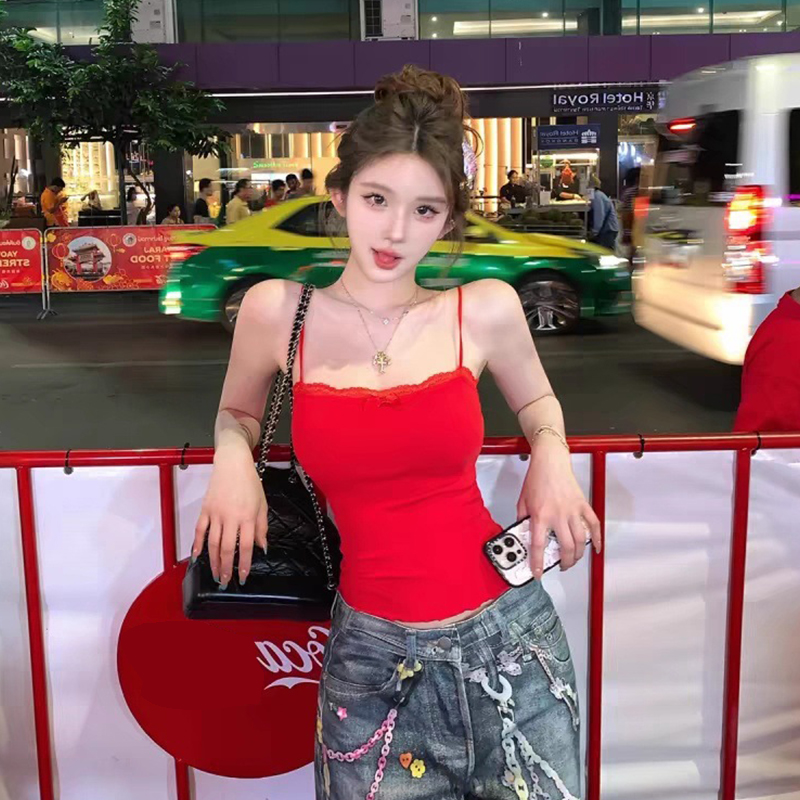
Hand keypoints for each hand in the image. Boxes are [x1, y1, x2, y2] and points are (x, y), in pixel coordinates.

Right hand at [191, 448, 267, 588]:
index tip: (243, 576)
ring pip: (212, 543)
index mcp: (247, 516)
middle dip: (226, 567)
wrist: (233, 464)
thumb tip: (262, 547)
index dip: (244, 564)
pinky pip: (200, 530)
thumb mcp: (262, 504)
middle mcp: (231, 517)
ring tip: (215, 573)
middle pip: (227, 548)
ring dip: (213, 561)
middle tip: (225, 580)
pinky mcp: (205, 509)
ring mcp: (216, 513)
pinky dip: (198, 544)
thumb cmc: (250, 483)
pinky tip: (197, 556)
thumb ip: (261, 527)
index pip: (246, 546)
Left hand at [516, 438, 601, 577]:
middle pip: (565, 547)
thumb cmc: (536, 478)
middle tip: (561, 566)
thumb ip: (522, 519)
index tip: (537, 573)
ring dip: (578, 555)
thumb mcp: (522, 501)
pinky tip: (595, 548)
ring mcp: (572, 510)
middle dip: (564, 562)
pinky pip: (593, 524)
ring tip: (573, 560)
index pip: (539, 545)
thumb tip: (523, 534)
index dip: (538, 563)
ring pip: (580, 540)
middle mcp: (558, 515)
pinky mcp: (582, 505)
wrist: (550, 462)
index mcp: (540, 515)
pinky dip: (596, 538)